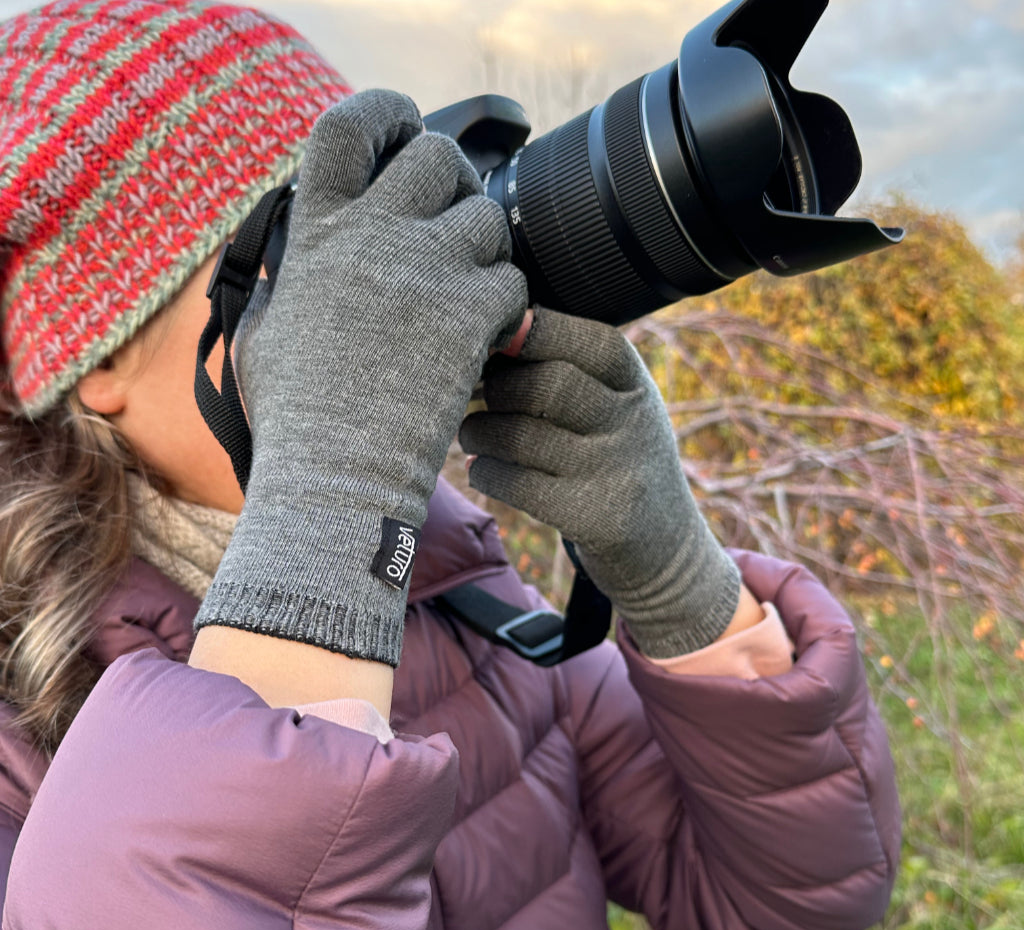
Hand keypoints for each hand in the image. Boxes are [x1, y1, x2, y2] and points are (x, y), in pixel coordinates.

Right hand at [195, 90, 528, 666]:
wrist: (338, 476)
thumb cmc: (296, 418)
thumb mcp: (264, 337)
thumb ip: (285, 283)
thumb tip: (293, 257)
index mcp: (317, 233)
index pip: (347, 127)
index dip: (382, 114)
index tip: (403, 126)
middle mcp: (372, 235)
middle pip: (437, 157)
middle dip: (453, 182)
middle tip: (451, 223)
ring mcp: (425, 271)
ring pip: (485, 216)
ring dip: (484, 249)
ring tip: (467, 293)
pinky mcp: (470, 315)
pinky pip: (514, 281)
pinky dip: (508, 305)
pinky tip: (486, 336)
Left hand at [460, 307, 739, 656]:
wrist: (665, 548)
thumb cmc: (620, 459)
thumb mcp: (621, 407)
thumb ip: (575, 371)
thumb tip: (495, 336)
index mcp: (637, 384)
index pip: (591, 342)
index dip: (538, 332)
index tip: (500, 336)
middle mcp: (632, 424)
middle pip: (549, 385)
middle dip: (499, 386)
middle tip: (479, 394)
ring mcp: (613, 473)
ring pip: (523, 436)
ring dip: (479, 431)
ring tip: (472, 433)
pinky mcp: (592, 518)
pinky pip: (517, 484)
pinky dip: (487, 472)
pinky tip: (483, 468)